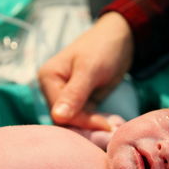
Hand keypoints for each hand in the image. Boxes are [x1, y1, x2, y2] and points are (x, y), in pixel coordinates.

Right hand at [38, 12, 132, 129]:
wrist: (120, 38)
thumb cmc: (103, 48)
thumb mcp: (90, 69)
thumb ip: (74, 94)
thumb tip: (57, 117)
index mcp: (48, 78)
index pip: (59, 112)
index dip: (81, 122)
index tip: (105, 127)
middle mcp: (52, 88)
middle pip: (66, 119)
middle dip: (87, 126)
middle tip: (111, 131)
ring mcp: (65, 96)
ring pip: (75, 121)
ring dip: (93, 127)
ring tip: (113, 128)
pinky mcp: (79, 101)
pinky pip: (83, 118)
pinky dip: (96, 122)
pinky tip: (110, 124)